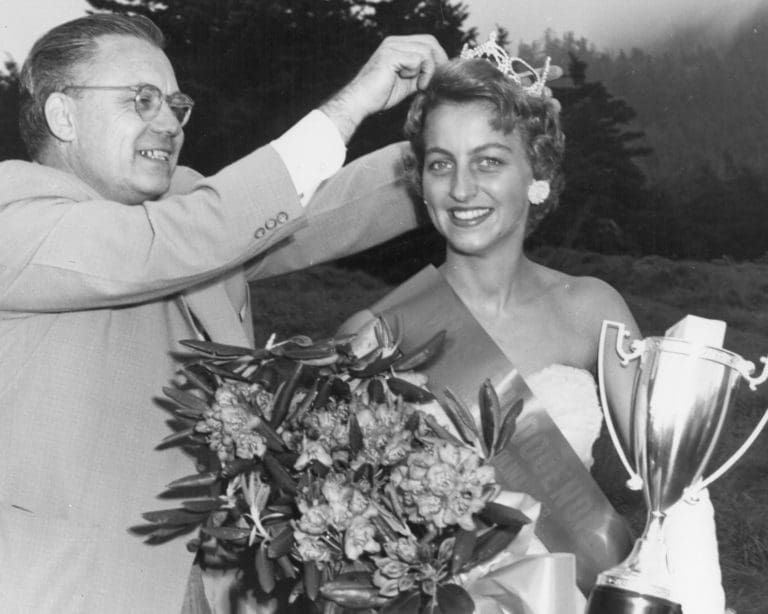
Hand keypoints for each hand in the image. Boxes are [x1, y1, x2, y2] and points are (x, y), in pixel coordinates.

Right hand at [321, 34, 447, 141]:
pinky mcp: (390, 55)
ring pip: (426, 51)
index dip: (438, 57)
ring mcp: (391, 47)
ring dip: (429, 71)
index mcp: (397, 45)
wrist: (360, 102)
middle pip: (429, 41)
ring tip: (421, 86)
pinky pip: (417, 59)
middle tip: (436, 80)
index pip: (427, 41)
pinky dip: (420, 74)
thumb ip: (421, 74)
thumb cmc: (380, 95)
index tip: (440, 76)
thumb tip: (440, 74)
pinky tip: (414, 85)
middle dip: (438, 62)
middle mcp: (394, 42)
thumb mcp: (407, 83)